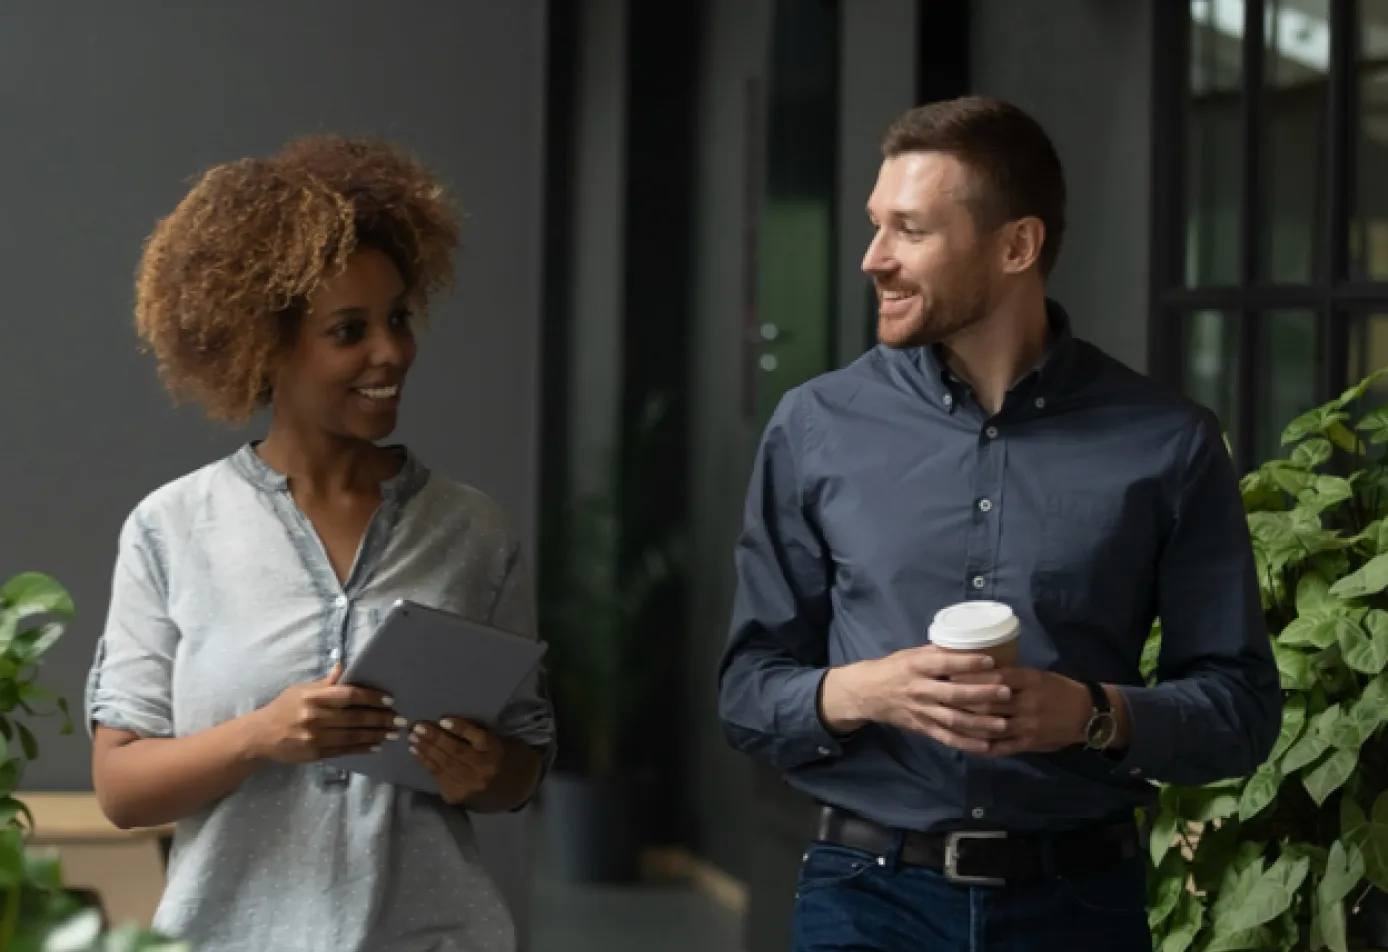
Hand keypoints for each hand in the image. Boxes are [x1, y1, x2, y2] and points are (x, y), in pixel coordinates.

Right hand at [248, 665, 401, 763]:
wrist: (260, 735)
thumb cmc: (284, 708)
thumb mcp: (301, 690)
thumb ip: (325, 682)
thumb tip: (345, 666)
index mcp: (313, 697)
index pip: (349, 695)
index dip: (372, 698)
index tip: (390, 700)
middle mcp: (315, 717)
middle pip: (355, 717)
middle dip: (381, 719)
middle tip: (400, 720)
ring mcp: (315, 737)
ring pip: (353, 736)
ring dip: (376, 735)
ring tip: (393, 734)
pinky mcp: (315, 753)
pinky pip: (344, 750)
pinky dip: (363, 748)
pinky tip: (376, 745)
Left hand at [409, 718, 505, 804]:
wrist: (509, 791)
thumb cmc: (500, 758)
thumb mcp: (496, 741)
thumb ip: (476, 733)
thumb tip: (446, 722)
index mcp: (496, 753)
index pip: (478, 738)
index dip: (460, 728)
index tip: (443, 719)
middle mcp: (483, 771)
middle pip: (456, 752)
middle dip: (434, 738)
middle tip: (417, 726)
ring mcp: (468, 786)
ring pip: (444, 765)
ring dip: (425, 750)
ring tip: (412, 737)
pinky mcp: (456, 796)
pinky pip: (437, 776)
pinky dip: (425, 763)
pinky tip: (416, 752)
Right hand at [820, 647, 1014, 753]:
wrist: (868, 693)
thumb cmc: (896, 668)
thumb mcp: (912, 654)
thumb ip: (939, 652)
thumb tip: (971, 644)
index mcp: (917, 666)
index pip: (944, 663)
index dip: (967, 662)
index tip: (991, 660)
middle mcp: (919, 689)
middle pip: (953, 694)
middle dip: (982, 694)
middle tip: (1006, 692)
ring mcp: (921, 711)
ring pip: (953, 720)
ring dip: (980, 723)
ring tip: (1004, 723)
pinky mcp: (923, 728)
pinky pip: (947, 738)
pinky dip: (967, 744)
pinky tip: (987, 745)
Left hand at [951, 667, 1092, 755]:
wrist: (1085, 714)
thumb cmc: (1056, 689)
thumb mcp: (1036, 675)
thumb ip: (1011, 676)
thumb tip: (976, 670)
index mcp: (1030, 681)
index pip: (996, 677)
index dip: (971, 676)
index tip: (949, 673)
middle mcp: (1028, 702)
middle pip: (989, 701)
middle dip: (962, 700)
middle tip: (939, 696)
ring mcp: (1028, 725)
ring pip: (991, 725)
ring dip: (967, 723)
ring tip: (946, 719)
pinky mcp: (1028, 743)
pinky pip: (1000, 746)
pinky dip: (980, 746)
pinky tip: (963, 742)